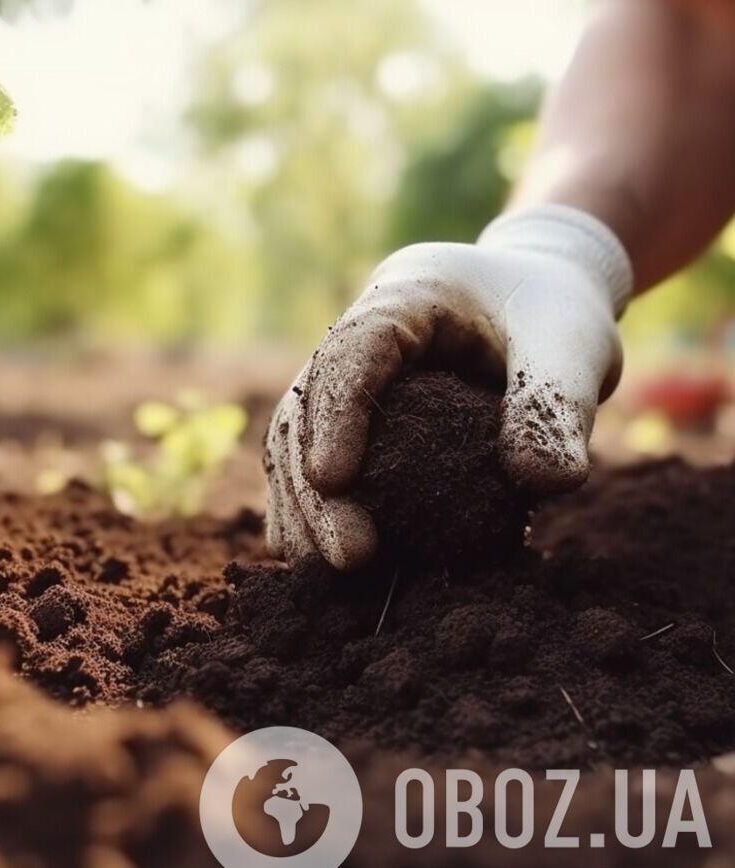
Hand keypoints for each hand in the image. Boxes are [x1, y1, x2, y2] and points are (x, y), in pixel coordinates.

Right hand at [265, 204, 631, 568]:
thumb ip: (557, 406)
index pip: (349, 352)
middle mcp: (356, 338)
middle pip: (304, 408)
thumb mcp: (572, 347)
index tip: (334, 480)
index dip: (334, 414)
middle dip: (313, 487)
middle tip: (350, 556)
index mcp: (405, 297)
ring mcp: (346, 382)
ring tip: (330, 570)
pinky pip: (315, 466)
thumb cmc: (556, 313)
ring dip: (304, 508)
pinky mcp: (355, 423)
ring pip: (295, 442)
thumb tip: (545, 482)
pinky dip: (315, 512)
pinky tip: (322, 559)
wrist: (545, 302)